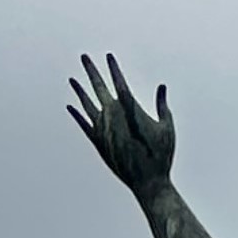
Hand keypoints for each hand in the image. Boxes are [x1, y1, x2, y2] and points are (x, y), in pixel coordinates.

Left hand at [67, 52, 175, 192]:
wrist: (147, 181)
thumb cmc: (161, 154)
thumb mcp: (167, 127)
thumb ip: (162, 106)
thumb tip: (162, 87)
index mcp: (131, 110)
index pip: (119, 83)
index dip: (113, 68)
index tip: (108, 56)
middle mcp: (113, 116)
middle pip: (99, 88)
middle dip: (92, 71)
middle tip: (84, 57)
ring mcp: (103, 129)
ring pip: (87, 105)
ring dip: (79, 91)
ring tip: (72, 79)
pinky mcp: (98, 142)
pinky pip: (84, 125)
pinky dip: (77, 115)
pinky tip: (70, 107)